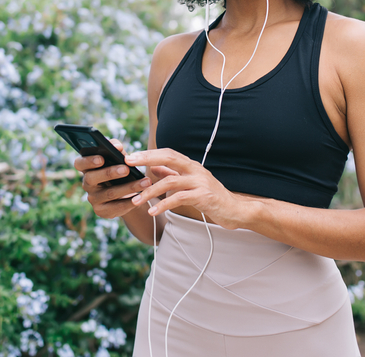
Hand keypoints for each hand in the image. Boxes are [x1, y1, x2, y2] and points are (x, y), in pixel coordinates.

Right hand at [73, 139, 150, 218]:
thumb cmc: (121, 169)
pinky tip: (141, 197)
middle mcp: (87, 183)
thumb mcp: (119, 158)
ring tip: (145, 182)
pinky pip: (116, 207)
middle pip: (92, 178)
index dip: (88, 161)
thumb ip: (116, 150)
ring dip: (129, 187)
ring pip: (110, 193)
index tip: (101, 158)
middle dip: (110, 173)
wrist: (126, 193)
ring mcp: (93, 198)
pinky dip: (130, 201)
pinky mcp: (102, 211)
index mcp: (87, 167)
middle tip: (126, 169)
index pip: (79, 163)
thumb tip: (117, 146)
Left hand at [124, 149, 244, 228]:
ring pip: (170, 181)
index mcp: (191, 165)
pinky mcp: (203, 197)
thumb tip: (154, 166)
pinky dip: (164, 204)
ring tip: (136, 200)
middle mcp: (196, 170)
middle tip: (128, 163)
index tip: (130, 156)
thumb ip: (173, 174)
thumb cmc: (212, 197)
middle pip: (169, 157)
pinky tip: (153, 211)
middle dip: (147, 159)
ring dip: (150, 191)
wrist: (236, 211)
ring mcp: (200, 182)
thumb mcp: (191, 183)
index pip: (168, 153)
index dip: (149, 153)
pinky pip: (179, 198)